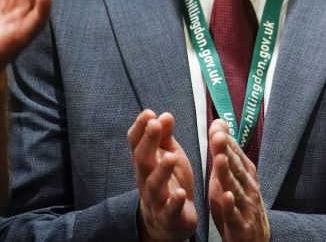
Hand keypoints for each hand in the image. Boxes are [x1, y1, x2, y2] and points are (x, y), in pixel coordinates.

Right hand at [128, 110, 197, 241]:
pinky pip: (169, 210)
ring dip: (162, 171)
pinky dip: (173, 202)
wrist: (169, 221)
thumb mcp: (170, 156)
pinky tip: (179, 193)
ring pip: (155, 185)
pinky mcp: (169, 216)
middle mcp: (147, 180)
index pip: (137, 145)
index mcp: (147, 163)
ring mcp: (156, 199)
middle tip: (155, 125)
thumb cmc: (170, 182)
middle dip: (148, 142)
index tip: (148, 113)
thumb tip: (163, 115)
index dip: (140, 129)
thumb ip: (165, 138)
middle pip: (143, 161)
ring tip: (171, 157)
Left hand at [208, 119, 269, 241]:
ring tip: (220, 159)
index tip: (216, 125)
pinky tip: (227, 196)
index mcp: (245, 173)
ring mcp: (246, 205)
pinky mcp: (241, 224)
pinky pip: (235, 214)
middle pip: (236, 166)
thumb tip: (219, 124)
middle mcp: (248, 186)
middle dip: (227, 151)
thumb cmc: (239, 202)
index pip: (235, 154)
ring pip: (236, 187)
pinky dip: (231, 205)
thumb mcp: (231, 176)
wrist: (254, 237)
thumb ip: (225, 152)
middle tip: (217, 136)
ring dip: (228, 173)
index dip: (226, 140)